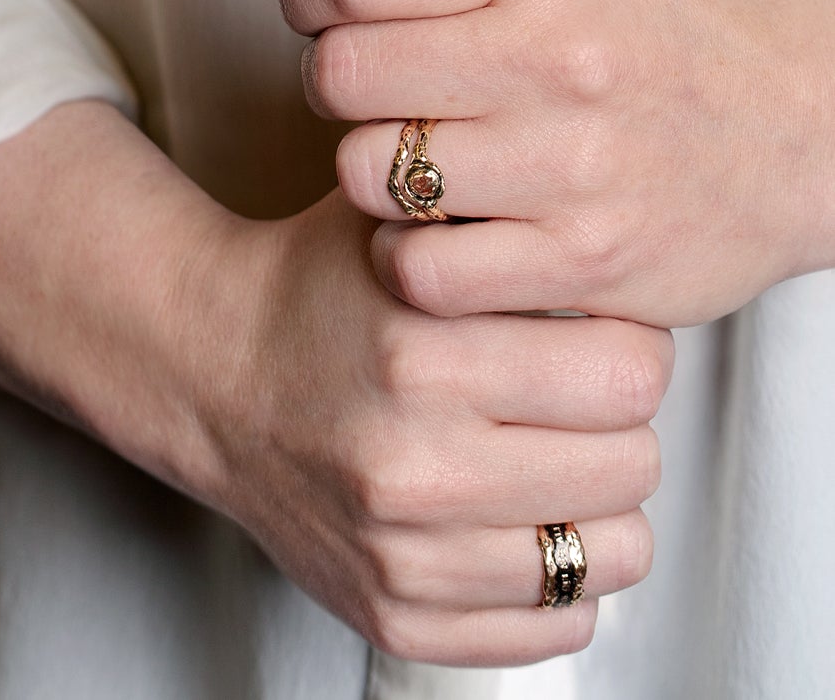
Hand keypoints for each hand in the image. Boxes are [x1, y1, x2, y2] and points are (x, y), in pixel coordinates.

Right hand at [198, 196, 667, 664]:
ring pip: (613, 555)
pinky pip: (559, 628)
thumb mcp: (395, 216)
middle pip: (634, 463)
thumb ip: (495, 214)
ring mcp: (404, 555)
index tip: (596, 332)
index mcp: (420, 354)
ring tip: (545, 454)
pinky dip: (554, 576)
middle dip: (614, 419)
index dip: (628, 340)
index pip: (631, 371)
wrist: (208, 370)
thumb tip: (610, 223)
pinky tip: (512, 517)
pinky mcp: (395, 616)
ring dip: (594, 501)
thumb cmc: (316, 285)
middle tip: (569, 393)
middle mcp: (413, 466)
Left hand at [278, 0, 834, 327]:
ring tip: (419, 152)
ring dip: (372, 166)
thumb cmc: (670, 16)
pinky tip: (442, 225)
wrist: (818, 122)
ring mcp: (573, 169)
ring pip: (365, 174)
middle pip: (337, 74)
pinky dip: (409, 254)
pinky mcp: (586, 264)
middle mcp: (558, 60)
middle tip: (378, 82)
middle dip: (334, 76)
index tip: (324, 3)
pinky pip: (422, 272)